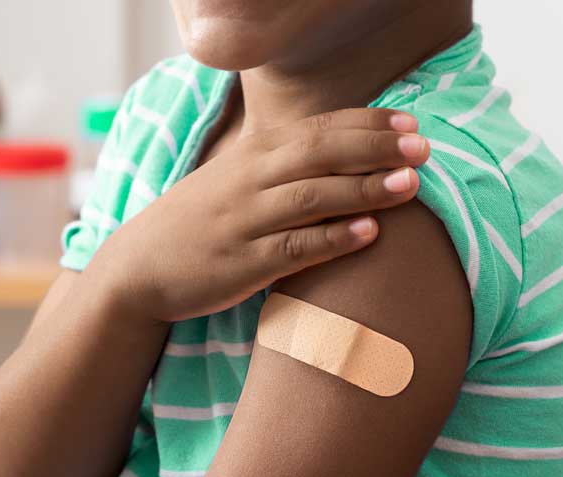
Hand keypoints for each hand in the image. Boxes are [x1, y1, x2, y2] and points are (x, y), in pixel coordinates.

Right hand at [91, 108, 429, 321]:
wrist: (139, 267)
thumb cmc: (200, 221)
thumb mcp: (236, 178)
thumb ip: (284, 162)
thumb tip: (342, 147)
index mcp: (253, 155)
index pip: (318, 128)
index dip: (367, 124)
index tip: (411, 124)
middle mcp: (250, 180)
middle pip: (320, 154)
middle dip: (375, 149)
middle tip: (423, 149)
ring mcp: (246, 222)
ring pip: (312, 197)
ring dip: (365, 189)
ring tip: (410, 185)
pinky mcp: (243, 264)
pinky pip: (295, 248)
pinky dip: (334, 239)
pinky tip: (370, 234)